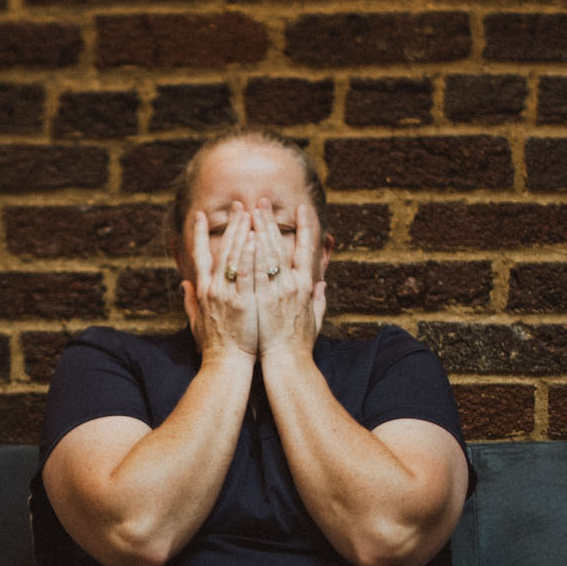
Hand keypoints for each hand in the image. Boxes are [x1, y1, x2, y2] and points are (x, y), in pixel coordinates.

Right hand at [182, 204, 258, 367]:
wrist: (225, 366)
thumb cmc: (214, 347)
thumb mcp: (197, 321)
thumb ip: (191, 301)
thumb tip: (185, 284)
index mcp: (203, 290)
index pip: (198, 255)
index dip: (197, 234)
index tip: (199, 215)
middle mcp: (213, 288)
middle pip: (221, 249)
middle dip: (230, 225)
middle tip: (238, 205)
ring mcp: (228, 294)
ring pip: (234, 256)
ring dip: (242, 231)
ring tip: (249, 212)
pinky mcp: (243, 301)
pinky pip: (246, 272)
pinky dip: (248, 253)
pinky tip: (254, 236)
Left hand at [253, 198, 326, 368]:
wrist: (286, 363)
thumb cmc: (299, 344)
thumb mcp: (315, 319)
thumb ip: (318, 300)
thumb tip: (322, 286)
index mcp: (306, 286)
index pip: (307, 250)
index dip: (305, 228)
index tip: (301, 210)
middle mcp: (292, 284)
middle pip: (281, 245)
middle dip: (271, 221)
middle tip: (262, 202)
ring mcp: (275, 291)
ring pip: (266, 253)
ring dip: (257, 229)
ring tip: (249, 210)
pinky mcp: (259, 299)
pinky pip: (253, 271)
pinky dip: (250, 252)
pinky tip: (244, 236)